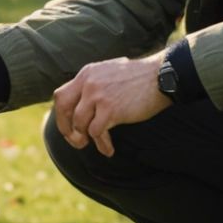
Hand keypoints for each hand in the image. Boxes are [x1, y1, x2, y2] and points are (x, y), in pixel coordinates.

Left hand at [51, 55, 169, 157]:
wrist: (161, 77)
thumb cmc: (140, 79)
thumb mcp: (110, 73)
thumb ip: (94, 84)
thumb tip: (82, 106)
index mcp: (87, 73)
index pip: (61, 95)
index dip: (62, 115)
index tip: (71, 126)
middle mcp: (88, 83)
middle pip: (62, 108)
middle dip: (66, 128)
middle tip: (77, 140)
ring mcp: (98, 96)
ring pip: (79, 124)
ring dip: (86, 138)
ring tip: (98, 144)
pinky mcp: (110, 110)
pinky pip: (96, 133)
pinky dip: (102, 144)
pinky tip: (109, 149)